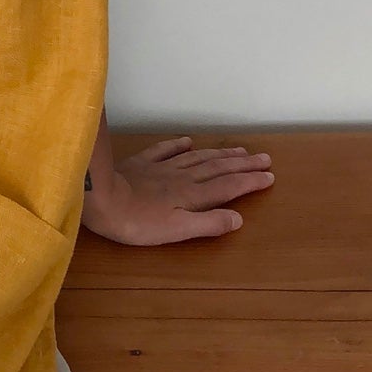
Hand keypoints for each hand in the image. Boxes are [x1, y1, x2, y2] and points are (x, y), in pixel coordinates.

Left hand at [81, 136, 273, 245]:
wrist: (101, 198)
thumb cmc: (138, 222)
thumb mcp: (177, 230)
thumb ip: (208, 224)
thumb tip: (239, 218)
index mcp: (192, 195)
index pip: (228, 187)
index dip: (250, 182)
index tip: (270, 176)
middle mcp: (182, 178)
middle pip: (218, 168)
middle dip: (243, 164)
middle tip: (264, 158)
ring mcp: (160, 168)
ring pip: (197, 158)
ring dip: (220, 154)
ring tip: (239, 150)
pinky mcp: (139, 164)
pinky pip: (164, 150)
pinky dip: (179, 145)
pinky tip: (188, 140)